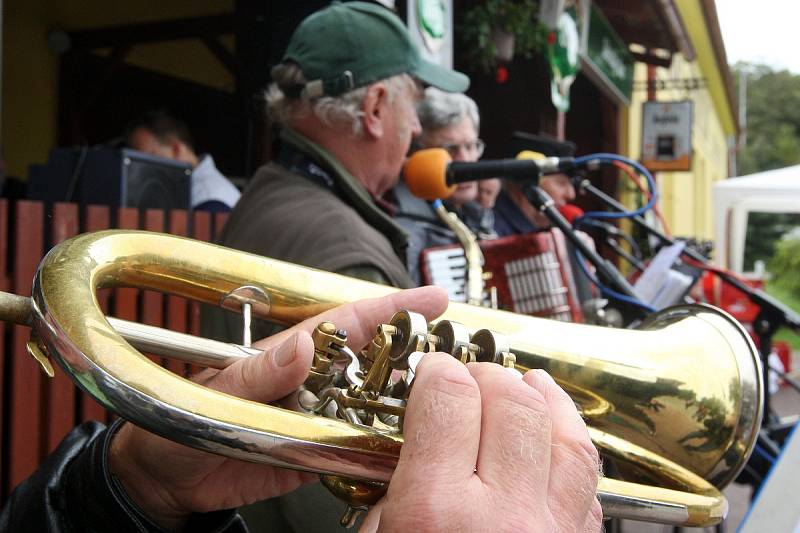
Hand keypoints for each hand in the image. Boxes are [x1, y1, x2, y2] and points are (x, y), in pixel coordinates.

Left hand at [108, 286, 448, 529]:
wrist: (167, 475)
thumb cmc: (179, 418)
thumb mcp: (216, 392)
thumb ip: (256, 373)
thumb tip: (300, 346)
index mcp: (293, 352)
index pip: (351, 322)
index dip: (394, 307)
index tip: (436, 297)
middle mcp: (314, 382)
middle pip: (375, 364)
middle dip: (418, 358)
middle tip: (462, 360)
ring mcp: (319, 418)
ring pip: (374, 407)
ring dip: (407, 408)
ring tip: (449, 409)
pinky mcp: (317, 455)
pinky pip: (359, 452)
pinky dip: (384, 454)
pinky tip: (410, 454)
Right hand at [362, 356, 601, 531]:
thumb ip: (394, 497)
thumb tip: (413, 451)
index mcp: (437, 513)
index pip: (447, 398)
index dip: (437, 370)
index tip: (432, 370)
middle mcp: (502, 515)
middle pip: (511, 401)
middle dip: (488, 375)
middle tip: (471, 378)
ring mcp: (550, 530)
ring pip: (565, 432)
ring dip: (542, 398)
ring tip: (526, 383)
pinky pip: (589, 480)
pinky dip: (572, 446)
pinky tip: (557, 435)